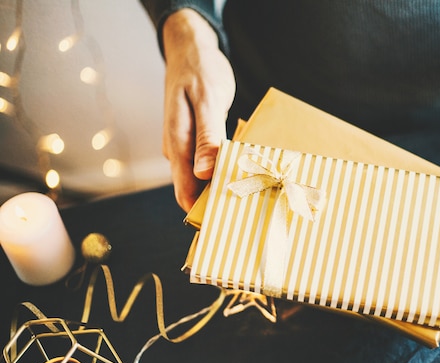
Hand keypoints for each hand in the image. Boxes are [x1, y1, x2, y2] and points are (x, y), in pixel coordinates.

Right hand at [162, 9, 235, 211]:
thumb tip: (205, 174)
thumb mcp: (206, 101)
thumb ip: (206, 137)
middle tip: (246, 215)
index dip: (202, 210)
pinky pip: (208, 163)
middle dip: (215, 203)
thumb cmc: (199, 72)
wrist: (189, 49)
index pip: (185, 191)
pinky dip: (223, 170)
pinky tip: (243, 173)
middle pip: (193, 189)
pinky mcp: (197, 139)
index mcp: (176, 144)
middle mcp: (178, 150)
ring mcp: (186, 145)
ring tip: (250, 199)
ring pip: (202, 177)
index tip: (226, 224)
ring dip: (221, 187)